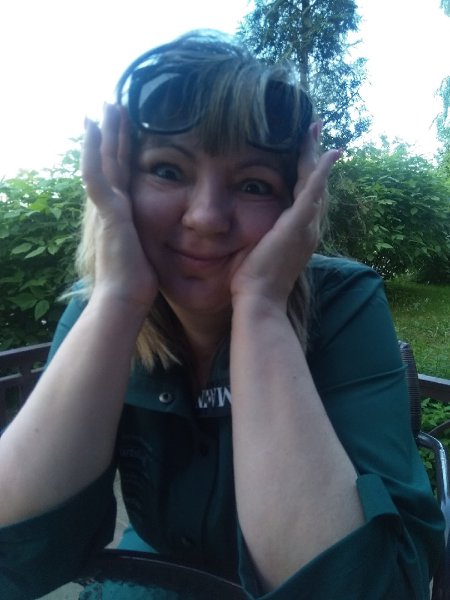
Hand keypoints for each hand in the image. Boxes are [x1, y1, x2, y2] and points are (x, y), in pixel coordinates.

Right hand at [82, 104, 158, 310]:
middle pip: (113, 162)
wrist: (125, 297)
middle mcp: (113, 206)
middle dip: (114, 135)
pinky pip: (97, 173)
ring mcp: (107, 207)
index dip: (125, 153)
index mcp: (124, 214)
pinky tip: (92, 127)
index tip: (129, 132)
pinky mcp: (107, 210)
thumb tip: (180, 240)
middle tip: (112, 108)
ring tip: (105, 106)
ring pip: (104, 160)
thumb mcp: (151, 253)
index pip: (125, 176)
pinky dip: (92, 150)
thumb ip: (156, 239)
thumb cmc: (138, 282)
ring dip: (104, 133)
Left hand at [230, 123, 340, 307]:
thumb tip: (252, 231)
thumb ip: (262, 237)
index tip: (308, 153)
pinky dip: (321, 171)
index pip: (306, 197)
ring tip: (314, 131)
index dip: (309, 174)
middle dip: (315, 157)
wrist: (260, 301)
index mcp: (300, 234)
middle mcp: (310, 229)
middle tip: (314, 131)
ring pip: (316, 183)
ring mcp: (307, 227)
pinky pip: (312, 192)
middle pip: (317, 186)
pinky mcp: (298, 225)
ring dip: (316, 155)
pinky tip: (327, 152)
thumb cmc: (254, 284)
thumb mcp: (260, 253)